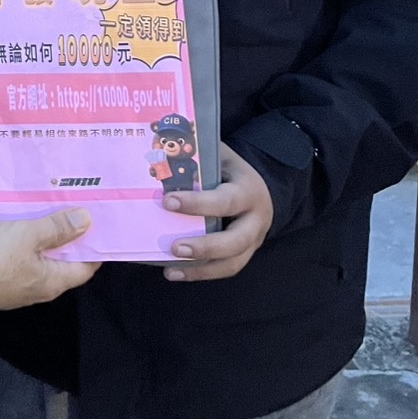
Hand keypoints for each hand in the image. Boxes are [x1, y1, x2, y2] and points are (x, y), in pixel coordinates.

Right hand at [0, 209, 100, 316]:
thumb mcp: (29, 235)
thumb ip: (58, 228)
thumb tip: (87, 221)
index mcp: (53, 282)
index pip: (85, 268)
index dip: (94, 248)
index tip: (98, 226)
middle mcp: (39, 289)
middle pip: (63, 264)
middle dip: (69, 240)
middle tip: (73, 213)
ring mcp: (17, 288)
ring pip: (40, 262)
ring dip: (46, 242)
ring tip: (48, 215)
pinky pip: (20, 261)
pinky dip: (26, 246)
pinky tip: (20, 228)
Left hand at [160, 142, 273, 281]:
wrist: (259, 188)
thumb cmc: (229, 171)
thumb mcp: (219, 156)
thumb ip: (195, 156)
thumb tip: (157, 144)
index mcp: (249, 189)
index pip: (226, 200)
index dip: (198, 204)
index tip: (168, 202)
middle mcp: (256, 219)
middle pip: (235, 240)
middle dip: (204, 246)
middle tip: (174, 247)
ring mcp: (253, 241)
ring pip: (233, 262)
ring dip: (201, 269)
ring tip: (171, 268)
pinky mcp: (244, 254)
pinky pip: (225, 269)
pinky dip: (200, 274)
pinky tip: (175, 273)